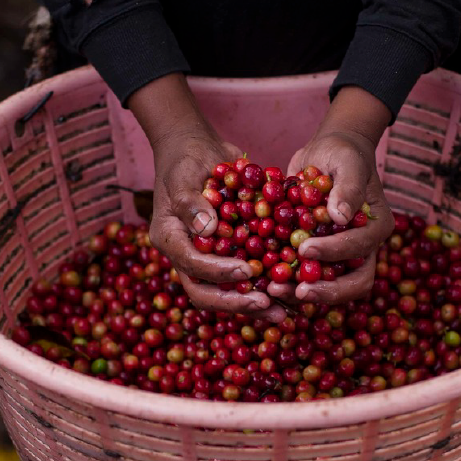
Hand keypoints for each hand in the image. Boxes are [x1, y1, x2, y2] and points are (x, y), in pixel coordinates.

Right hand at [129, 75, 285, 321]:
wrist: (196, 149)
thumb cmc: (185, 159)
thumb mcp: (183, 175)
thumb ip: (191, 203)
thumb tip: (207, 230)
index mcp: (169, 239)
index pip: (191, 265)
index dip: (219, 272)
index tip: (247, 271)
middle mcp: (186, 256)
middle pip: (205, 293)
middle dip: (236, 302)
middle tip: (266, 304)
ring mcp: (207, 258)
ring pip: (226, 292)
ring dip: (253, 304)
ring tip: (283, 311)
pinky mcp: (227, 254)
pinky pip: (244, 278)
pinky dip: (265, 287)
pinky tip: (290, 292)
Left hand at [268, 87, 394, 304]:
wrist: (325, 156)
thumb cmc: (341, 154)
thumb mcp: (347, 161)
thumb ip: (348, 187)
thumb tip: (341, 217)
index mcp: (376, 227)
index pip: (360, 247)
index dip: (334, 252)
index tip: (305, 249)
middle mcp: (363, 248)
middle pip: (355, 283)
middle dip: (327, 291)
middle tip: (299, 292)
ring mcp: (340, 258)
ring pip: (330, 287)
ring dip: (303, 294)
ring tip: (274, 290)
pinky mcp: (318, 259)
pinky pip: (306, 280)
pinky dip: (288, 284)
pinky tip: (265, 283)